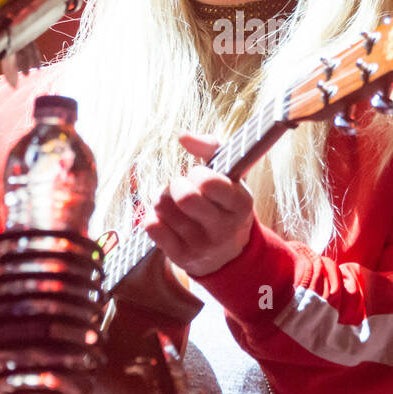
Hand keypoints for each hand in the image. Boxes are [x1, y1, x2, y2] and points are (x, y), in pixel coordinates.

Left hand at [141, 133, 255, 276]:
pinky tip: (165, 216)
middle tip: (181, 186)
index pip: (210, 183)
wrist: (227, 252)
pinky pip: (151, 226)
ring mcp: (202, 246)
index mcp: (240, 204)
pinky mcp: (181, 257)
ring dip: (162, 197)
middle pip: (184, 197)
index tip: (200, 176)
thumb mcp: (230, 175)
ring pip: (163, 208)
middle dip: (176, 184)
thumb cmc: (224, 201)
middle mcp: (223, 228)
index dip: (198, 174)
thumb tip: (183, 136)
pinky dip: (153, 215)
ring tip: (172, 200)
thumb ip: (211, 146)